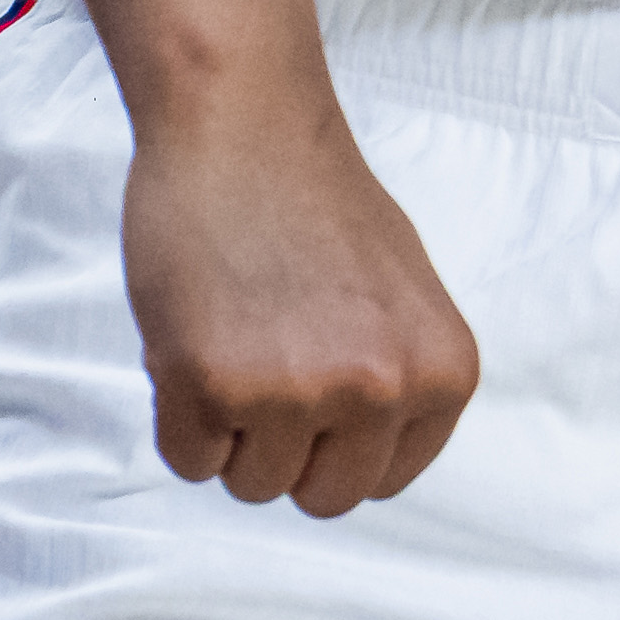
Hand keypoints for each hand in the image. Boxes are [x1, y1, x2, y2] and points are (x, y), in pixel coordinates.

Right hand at [123, 92, 480, 513]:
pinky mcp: (210, 384)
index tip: (311, 380)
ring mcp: (294, 391)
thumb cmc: (312, 197)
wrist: (240, 121)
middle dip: (282, 448)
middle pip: (320, 498)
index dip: (334, 440)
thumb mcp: (403, 298)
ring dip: (227, 430)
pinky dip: (177, 418)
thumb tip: (364, 455)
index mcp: (441, 374)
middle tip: (261, 364)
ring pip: (251, 485)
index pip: (382, 481)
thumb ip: (399, 382)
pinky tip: (189, 343)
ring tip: (228, 340)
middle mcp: (379, 391)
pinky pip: (188, 461)